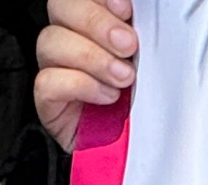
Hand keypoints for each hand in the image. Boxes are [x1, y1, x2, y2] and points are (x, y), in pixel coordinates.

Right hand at [36, 0, 138, 152]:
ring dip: (92, 58)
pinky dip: (80, 85)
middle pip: (61, 6)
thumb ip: (149, 24)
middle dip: (96, 23)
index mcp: (103, 18)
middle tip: (128, 46)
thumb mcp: (159, 52)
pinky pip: (48, 80)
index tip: (127, 9)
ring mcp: (59, 67)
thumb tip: (144, 7)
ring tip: (123, 78)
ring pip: (50, 40)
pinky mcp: (48, 99)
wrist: (141, 148)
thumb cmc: (153, 101)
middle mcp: (77, 36)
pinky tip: (106, 96)